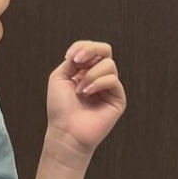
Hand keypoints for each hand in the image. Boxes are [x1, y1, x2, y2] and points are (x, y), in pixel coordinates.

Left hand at [45, 41, 125, 164]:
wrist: (66, 131)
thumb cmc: (60, 108)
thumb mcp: (59, 77)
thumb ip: (72, 62)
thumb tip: (84, 53)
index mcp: (85, 71)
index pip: (91, 49)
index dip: (81, 47)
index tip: (69, 57)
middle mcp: (98, 77)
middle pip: (105, 50)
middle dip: (91, 50)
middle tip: (78, 60)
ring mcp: (109, 87)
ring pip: (108, 64)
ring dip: (90, 74)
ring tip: (80, 90)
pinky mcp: (118, 98)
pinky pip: (113, 80)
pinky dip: (98, 83)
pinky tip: (87, 93)